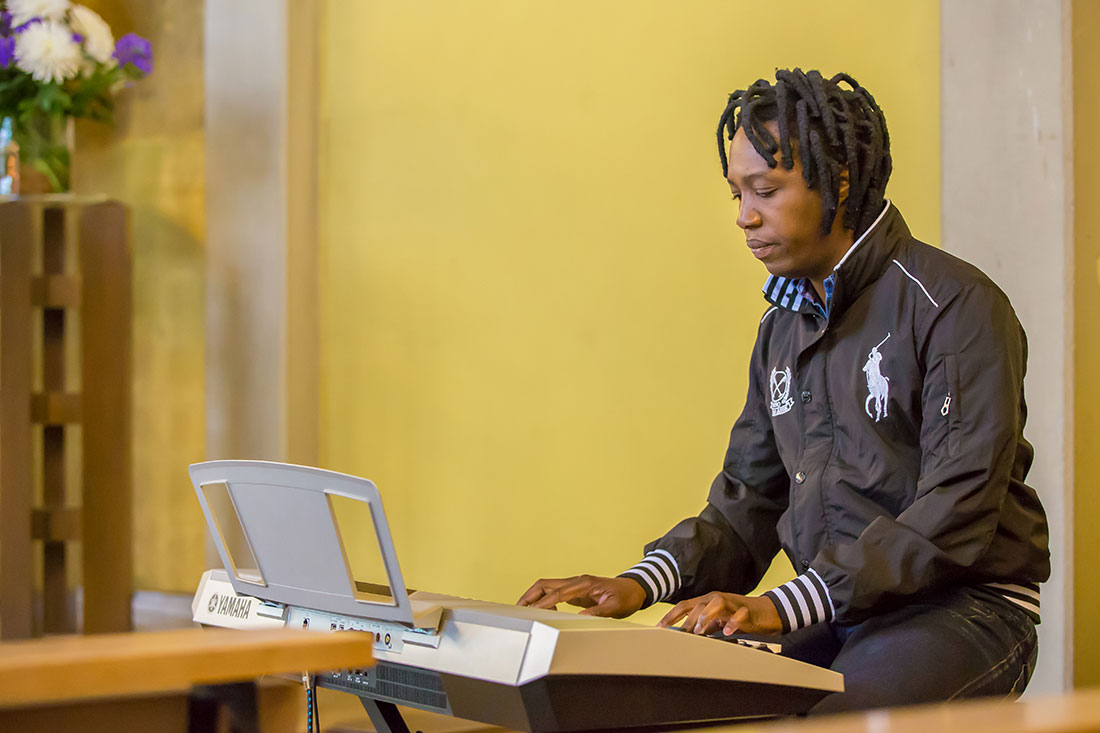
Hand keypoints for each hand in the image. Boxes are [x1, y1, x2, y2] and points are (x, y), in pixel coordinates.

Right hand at [516, 575, 646, 618]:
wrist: (634, 589)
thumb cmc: (626, 597)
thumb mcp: (615, 608)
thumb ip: (597, 612)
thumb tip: (579, 619)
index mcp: (584, 584)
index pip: (557, 594)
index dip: (543, 604)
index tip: (532, 614)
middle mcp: (576, 582)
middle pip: (544, 584)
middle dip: (529, 596)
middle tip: (517, 610)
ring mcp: (574, 585)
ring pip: (546, 587)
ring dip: (533, 597)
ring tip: (523, 611)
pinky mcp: (574, 591)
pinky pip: (553, 592)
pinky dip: (542, 599)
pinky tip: (542, 610)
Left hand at [658, 592, 781, 636]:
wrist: (766, 612)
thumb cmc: (738, 617)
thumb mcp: (717, 622)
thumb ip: (702, 627)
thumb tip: (683, 637)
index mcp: (707, 601)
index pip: (685, 605)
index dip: (671, 616)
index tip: (659, 628)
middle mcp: (717, 599)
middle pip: (698, 605)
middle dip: (687, 621)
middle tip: (679, 636)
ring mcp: (732, 603)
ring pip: (716, 604)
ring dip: (706, 617)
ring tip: (699, 631)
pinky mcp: (747, 611)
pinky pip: (739, 615)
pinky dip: (732, 623)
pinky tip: (726, 632)